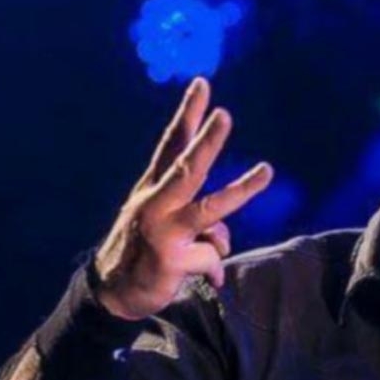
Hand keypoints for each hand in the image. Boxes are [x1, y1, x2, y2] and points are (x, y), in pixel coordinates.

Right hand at [93, 77, 272, 319]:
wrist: (113, 294)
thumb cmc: (144, 253)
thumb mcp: (167, 231)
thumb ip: (198, 225)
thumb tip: (221, 242)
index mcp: (153, 190)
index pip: (171, 146)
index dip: (187, 116)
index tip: (202, 84)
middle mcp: (155, 204)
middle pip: (187, 167)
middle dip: (207, 141)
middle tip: (225, 115)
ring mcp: (163, 230)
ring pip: (210, 207)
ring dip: (241, 190)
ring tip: (267, 170)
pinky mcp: (171, 259)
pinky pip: (211, 258)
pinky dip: (212, 270)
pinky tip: (203, 278)